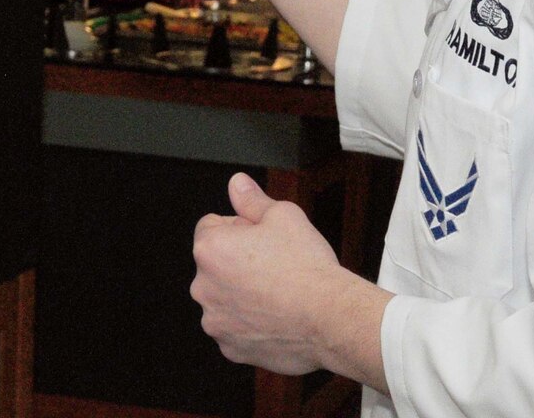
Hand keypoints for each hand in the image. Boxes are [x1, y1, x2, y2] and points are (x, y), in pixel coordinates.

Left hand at [191, 174, 345, 374]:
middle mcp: (204, 287)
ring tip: (278, 292)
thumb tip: (237, 185)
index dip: (241, 227)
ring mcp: (216, 321)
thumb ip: (252, 199)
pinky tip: (277, 315)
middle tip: (275, 264)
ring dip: (243, 294)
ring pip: (226, 297)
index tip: (263, 239)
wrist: (329, 318)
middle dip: (238, 261)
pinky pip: (236, 327)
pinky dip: (251, 323)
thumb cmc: (307, 269)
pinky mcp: (230, 348)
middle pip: (216, 263)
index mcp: (210, 249)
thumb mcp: (283, 215)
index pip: (211, 226)